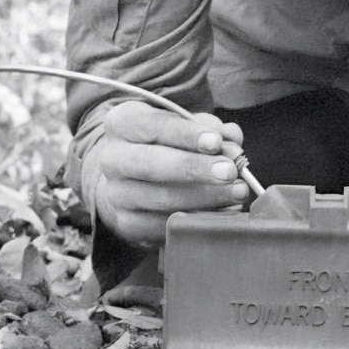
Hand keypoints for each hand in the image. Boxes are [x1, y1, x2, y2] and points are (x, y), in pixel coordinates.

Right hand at [88, 101, 248, 245]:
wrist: (130, 176)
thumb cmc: (165, 142)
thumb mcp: (184, 125)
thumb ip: (210, 128)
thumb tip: (231, 139)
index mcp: (121, 122)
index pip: (152, 125)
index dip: (185, 134)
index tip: (216, 142)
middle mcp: (112, 158)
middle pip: (151, 164)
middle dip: (194, 168)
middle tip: (229, 171)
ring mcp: (116, 194)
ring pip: (160, 198)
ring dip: (204, 197)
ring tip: (236, 192)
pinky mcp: (127, 224)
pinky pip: (163, 226)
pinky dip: (196, 220)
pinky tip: (223, 213)